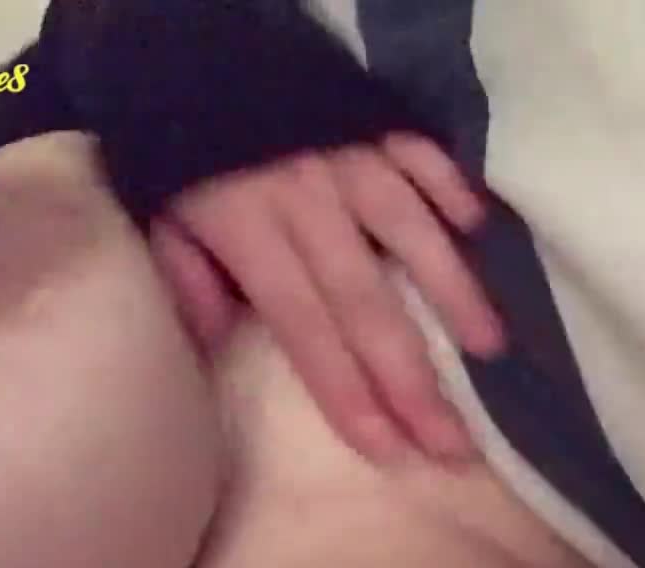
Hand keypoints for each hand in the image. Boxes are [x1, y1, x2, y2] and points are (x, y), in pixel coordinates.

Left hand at [148, 132, 507, 463]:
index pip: (305, 327)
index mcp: (248, 230)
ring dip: (454, 294)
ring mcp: (349, 158)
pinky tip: (478, 231)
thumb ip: (186, 278)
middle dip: (412, 379)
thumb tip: (216, 343)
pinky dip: (452, 192)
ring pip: (410, 234)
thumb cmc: (174, 147)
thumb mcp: (155, 214)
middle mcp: (307, 201)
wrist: (182, 43)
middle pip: (366, 303)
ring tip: (489, 352)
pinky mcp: (377, 121)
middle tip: (452, 440)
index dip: (347, 392)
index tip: (388, 448)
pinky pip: (424, 159)